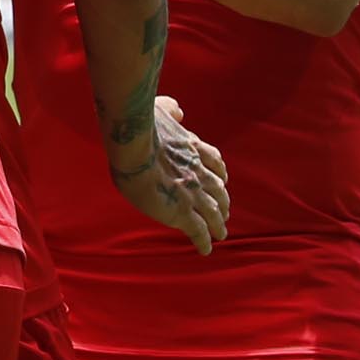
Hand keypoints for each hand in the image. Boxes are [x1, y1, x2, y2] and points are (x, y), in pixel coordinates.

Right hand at [112, 95, 229, 255]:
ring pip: (213, 213)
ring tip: (221, 233)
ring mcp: (192, 194)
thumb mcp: (160, 109)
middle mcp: (198, 172)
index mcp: (193, 149)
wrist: (134, 146)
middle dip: (222, 201)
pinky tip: (206, 249)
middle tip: (224, 211)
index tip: (222, 179)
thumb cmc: (143, 125)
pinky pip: (198, 231)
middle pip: (218, 190)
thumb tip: (179, 110)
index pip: (214, 162)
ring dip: (218, 223)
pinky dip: (204, 241)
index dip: (220, 173)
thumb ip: (170, 109)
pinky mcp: (182, 212)